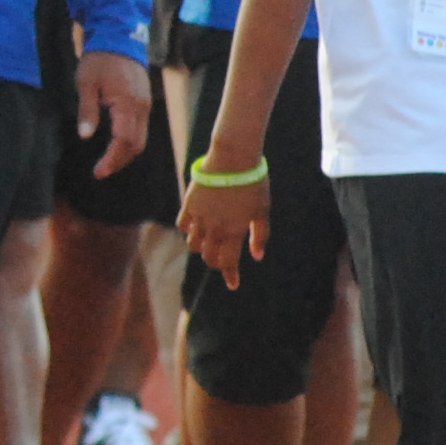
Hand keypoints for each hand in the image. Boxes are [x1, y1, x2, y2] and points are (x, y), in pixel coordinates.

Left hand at [77, 48, 150, 178]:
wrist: (118, 38)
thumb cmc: (99, 60)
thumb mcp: (86, 83)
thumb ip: (87, 110)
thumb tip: (85, 136)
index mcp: (127, 103)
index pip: (124, 141)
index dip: (112, 159)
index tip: (98, 171)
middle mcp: (141, 107)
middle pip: (137, 145)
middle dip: (120, 161)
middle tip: (101, 171)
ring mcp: (146, 104)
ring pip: (142, 139)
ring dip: (126, 154)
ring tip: (108, 162)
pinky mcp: (145, 101)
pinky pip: (142, 129)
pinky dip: (131, 142)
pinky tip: (117, 145)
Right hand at [179, 153, 268, 287]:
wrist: (233, 159)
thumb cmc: (253, 183)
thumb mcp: (262, 211)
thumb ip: (260, 235)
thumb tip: (256, 256)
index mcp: (234, 232)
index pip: (228, 262)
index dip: (230, 276)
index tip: (233, 285)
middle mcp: (214, 228)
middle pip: (209, 257)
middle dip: (216, 263)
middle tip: (223, 261)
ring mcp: (199, 217)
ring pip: (193, 245)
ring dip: (201, 249)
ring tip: (209, 244)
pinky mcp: (189, 204)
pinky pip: (183, 225)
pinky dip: (188, 231)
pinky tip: (196, 228)